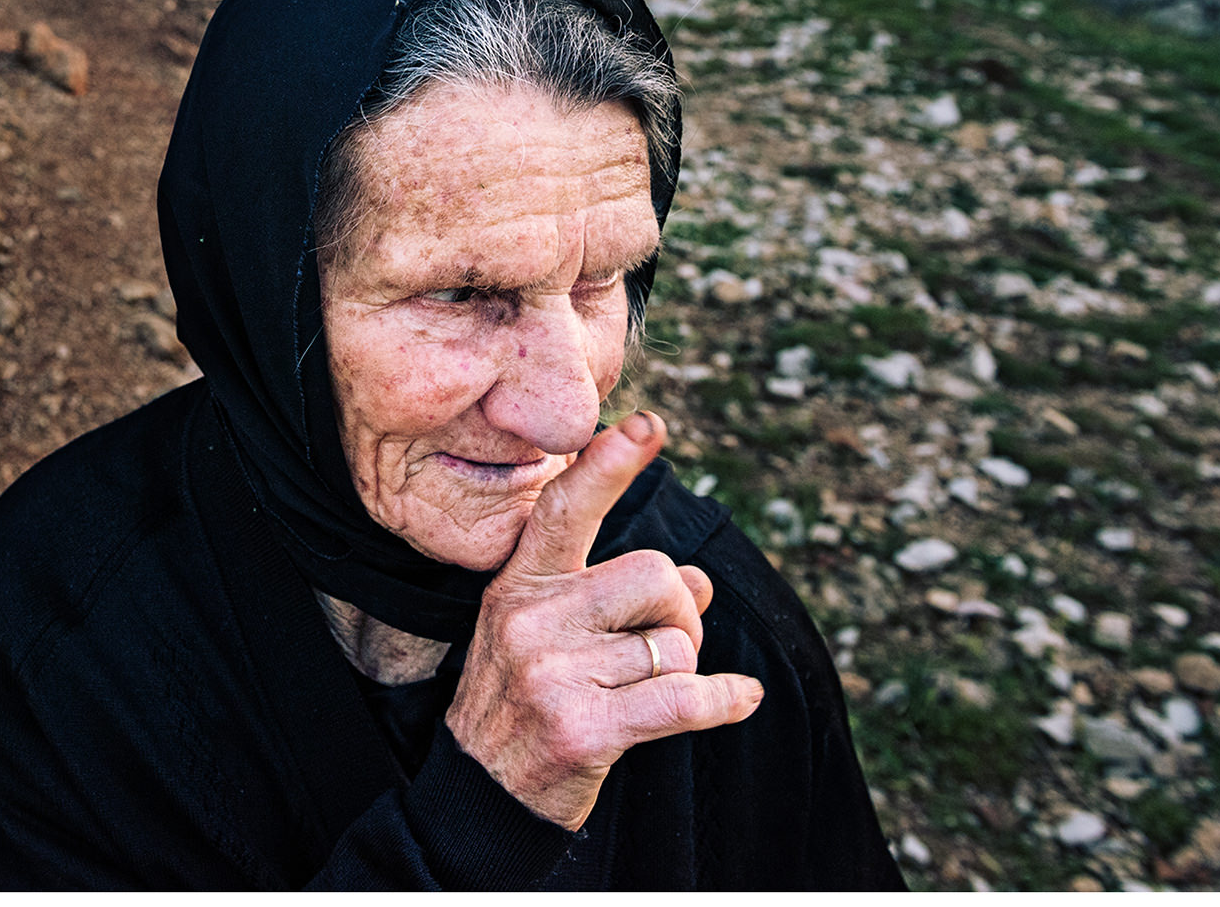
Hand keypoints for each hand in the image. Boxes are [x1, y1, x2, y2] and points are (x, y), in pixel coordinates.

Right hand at [441, 410, 764, 830]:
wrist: (478, 794)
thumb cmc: (522, 702)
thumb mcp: (549, 635)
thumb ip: (618, 597)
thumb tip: (699, 580)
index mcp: (517, 584)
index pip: (565, 509)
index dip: (609, 465)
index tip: (647, 425)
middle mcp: (530, 619)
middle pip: (655, 575)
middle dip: (680, 613)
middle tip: (664, 646)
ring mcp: (552, 674)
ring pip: (675, 645)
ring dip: (683, 670)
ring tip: (644, 692)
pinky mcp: (583, 729)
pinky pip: (685, 699)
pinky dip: (724, 701)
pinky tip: (740, 699)